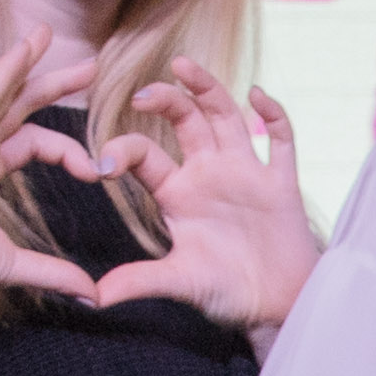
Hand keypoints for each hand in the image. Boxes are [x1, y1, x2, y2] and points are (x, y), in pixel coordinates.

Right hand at [0, 35, 106, 322]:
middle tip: (90, 68)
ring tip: (48, 33)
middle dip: (54, 85)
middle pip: (20, 106)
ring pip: (2, 90)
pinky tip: (26, 47)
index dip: (69, 151)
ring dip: (28, 61)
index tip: (96, 171)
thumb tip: (91, 292)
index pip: (34, 144)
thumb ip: (53, 272)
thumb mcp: (14, 265)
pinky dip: (7, 69)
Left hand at [72, 60, 318, 333]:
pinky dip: (273, 116)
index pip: (144, 156)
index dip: (121, 151)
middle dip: (165, 100)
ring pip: (226, 117)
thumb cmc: (228, 294)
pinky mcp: (280, 184)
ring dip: (207, 89)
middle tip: (142, 93)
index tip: (102, 165)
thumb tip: (94, 297)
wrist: (278, 308)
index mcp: (178, 194)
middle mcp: (209, 174)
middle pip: (185, 121)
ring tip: (183, 66)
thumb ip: (142, 280)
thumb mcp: (181, 283)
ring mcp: (246, 174)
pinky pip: (281, 140)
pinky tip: (258, 96)